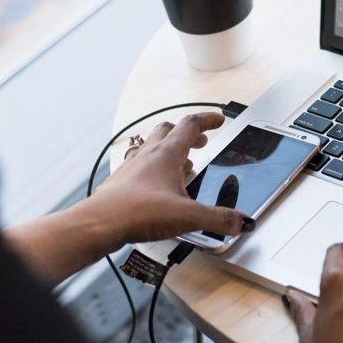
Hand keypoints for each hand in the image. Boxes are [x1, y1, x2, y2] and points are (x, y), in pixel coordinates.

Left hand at [84, 112, 253, 247]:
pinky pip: (138, 164)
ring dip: (168, 148)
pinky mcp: (121, 182)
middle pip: (168, 130)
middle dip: (187, 133)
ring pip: (151, 145)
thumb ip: (219, 219)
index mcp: (167, 154)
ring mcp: (132, 166)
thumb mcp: (188, 216)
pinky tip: (156, 184)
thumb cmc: (138, 212)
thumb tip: (243, 221)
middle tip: (200, 141)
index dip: (207, 120)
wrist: (100, 223)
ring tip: (181, 163)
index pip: (191, 125)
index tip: (218, 119)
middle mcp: (148, 155)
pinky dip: (152, 167)